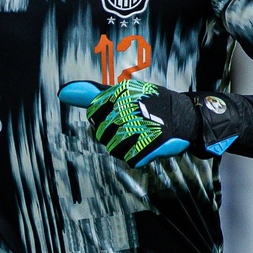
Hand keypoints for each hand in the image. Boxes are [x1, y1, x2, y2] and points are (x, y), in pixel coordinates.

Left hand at [59, 79, 245, 167]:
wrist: (190, 117)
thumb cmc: (151, 105)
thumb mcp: (123, 94)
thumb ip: (92, 94)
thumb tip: (62, 92)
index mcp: (120, 92)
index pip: (94, 113)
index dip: (105, 116)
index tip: (121, 113)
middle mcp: (128, 108)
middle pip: (100, 134)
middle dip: (114, 133)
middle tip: (135, 125)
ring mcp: (139, 128)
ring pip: (113, 149)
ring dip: (126, 146)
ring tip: (141, 135)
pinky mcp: (150, 146)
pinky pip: (131, 160)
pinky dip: (138, 156)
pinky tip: (148, 145)